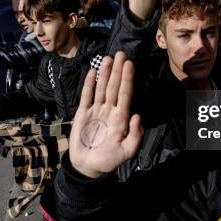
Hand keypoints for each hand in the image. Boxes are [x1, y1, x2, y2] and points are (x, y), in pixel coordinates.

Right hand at [69, 51, 143, 178]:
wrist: (88, 166)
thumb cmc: (109, 160)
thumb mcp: (127, 152)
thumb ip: (135, 135)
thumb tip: (137, 116)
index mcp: (121, 118)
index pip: (125, 94)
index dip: (128, 79)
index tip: (130, 64)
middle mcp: (109, 110)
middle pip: (115, 87)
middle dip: (118, 70)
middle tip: (121, 54)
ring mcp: (96, 110)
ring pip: (102, 88)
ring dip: (105, 73)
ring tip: (109, 58)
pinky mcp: (83, 113)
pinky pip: (86, 96)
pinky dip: (89, 84)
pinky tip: (93, 72)